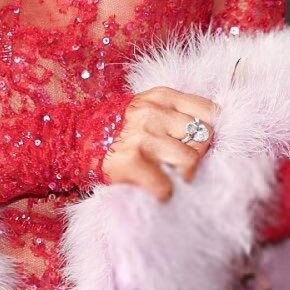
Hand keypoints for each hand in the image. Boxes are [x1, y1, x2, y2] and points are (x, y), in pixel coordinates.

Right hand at [100, 87, 218, 202]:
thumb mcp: (149, 110)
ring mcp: (142, 136)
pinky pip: (166, 186)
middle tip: (177, 162)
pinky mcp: (130, 161)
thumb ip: (178, 115)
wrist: (75, 142)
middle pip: (205, 136)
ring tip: (165, 174)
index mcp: (161, 96)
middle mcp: (153, 112)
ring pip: (190, 161)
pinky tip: (154, 188)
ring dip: (181, 175)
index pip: (211, 112)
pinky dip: (163, 192)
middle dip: (196, 154)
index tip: (193, 142)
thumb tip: (214, 135)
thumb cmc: (122, 131)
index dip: (207, 131)